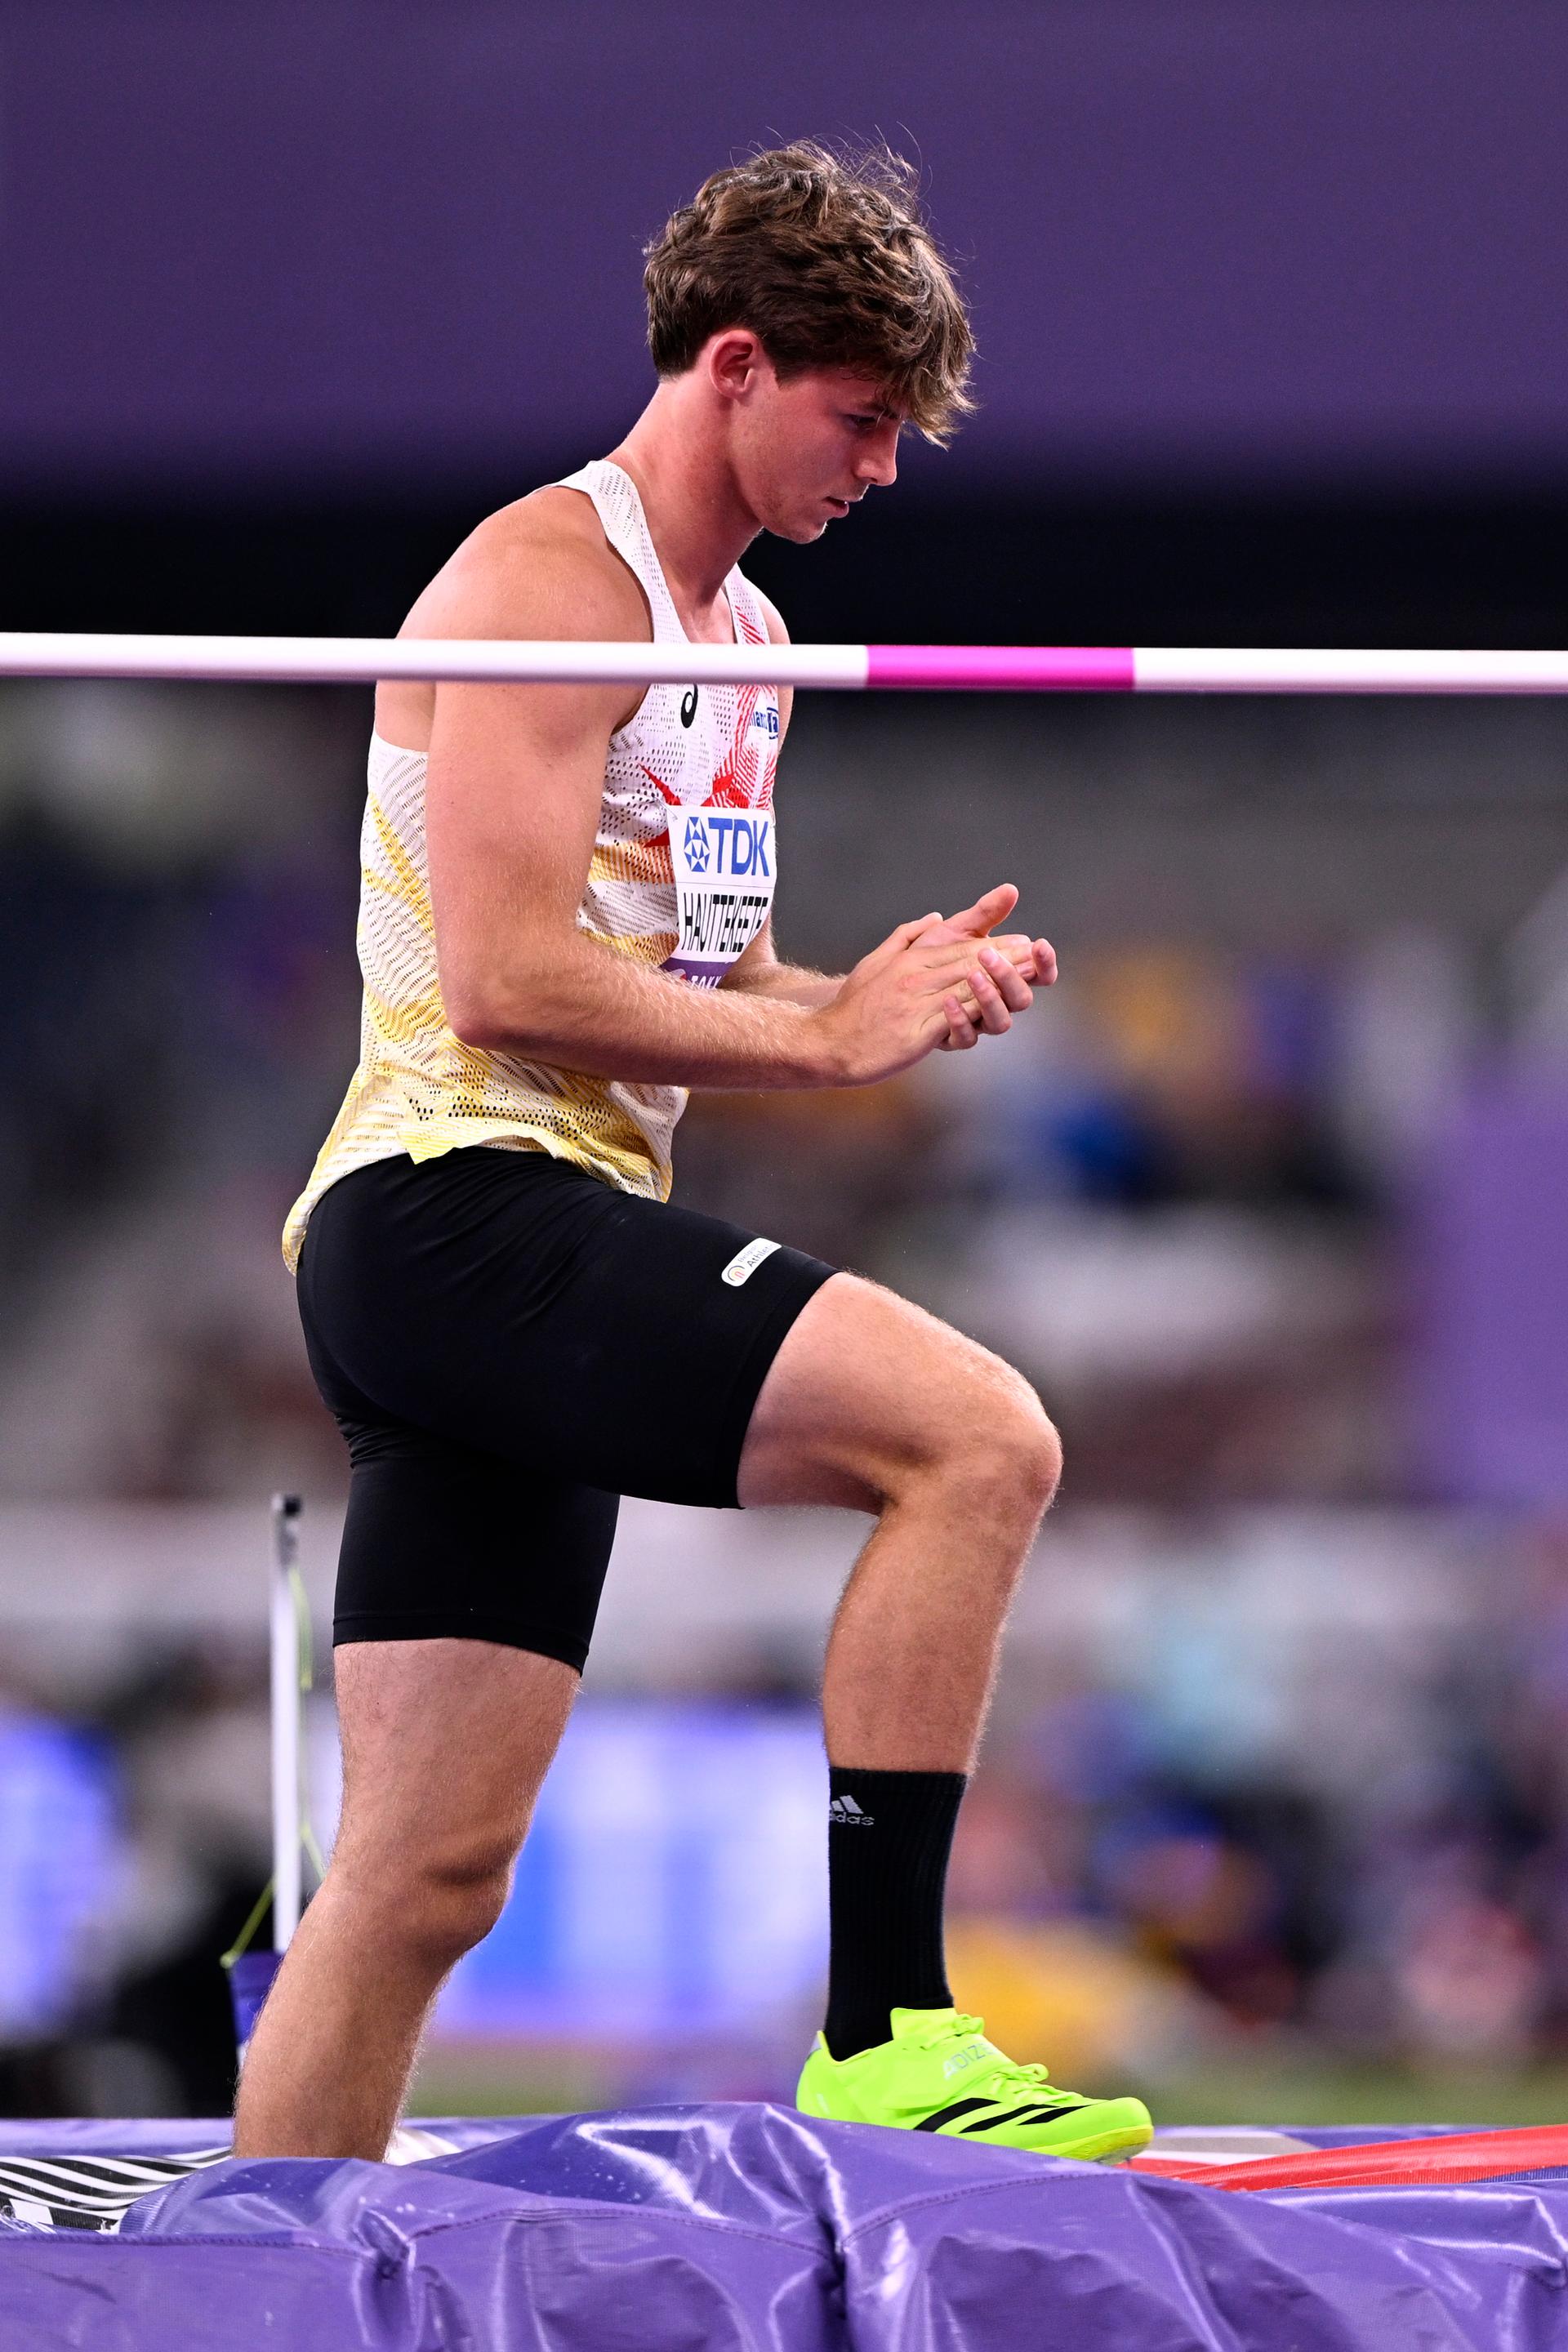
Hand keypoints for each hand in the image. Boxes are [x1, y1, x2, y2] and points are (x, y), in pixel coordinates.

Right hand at [809, 895, 1030, 1085]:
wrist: (827, 1042)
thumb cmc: (852, 1008)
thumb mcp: (876, 962)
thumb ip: (906, 938)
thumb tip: (933, 917)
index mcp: (909, 961)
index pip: (960, 948)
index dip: (995, 945)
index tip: (1024, 943)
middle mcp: (914, 977)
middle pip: (969, 963)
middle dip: (1007, 958)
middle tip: (1037, 955)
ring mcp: (915, 1004)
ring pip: (966, 987)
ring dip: (1002, 981)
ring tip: (1029, 977)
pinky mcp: (916, 1033)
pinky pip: (953, 1019)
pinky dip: (978, 1010)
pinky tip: (1001, 1007)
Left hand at [908, 887, 1057, 1050]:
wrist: (892, 986)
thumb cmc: (931, 958)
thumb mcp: (956, 932)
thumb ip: (985, 914)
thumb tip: (1010, 890)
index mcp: (1005, 978)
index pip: (1038, 974)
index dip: (1045, 963)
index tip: (1039, 944)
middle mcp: (997, 1002)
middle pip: (1022, 999)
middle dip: (1010, 976)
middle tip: (988, 954)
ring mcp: (978, 1023)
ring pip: (1000, 1022)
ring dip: (989, 998)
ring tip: (972, 975)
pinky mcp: (954, 1039)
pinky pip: (966, 1038)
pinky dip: (960, 1020)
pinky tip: (948, 1001)